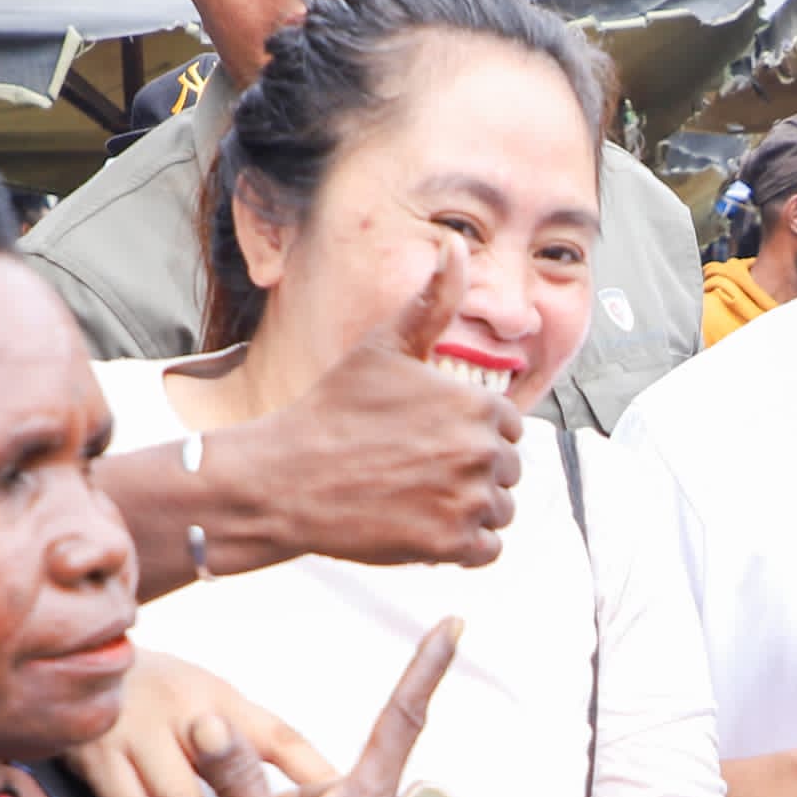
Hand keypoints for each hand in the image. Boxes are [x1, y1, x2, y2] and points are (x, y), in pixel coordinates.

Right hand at [65, 652, 335, 796]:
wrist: (79, 655)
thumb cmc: (164, 691)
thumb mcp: (214, 699)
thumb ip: (257, 740)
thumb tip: (323, 785)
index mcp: (220, 699)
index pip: (281, 737)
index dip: (315, 774)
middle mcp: (182, 711)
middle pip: (234, 780)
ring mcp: (136, 730)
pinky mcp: (94, 750)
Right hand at [248, 238, 521, 568]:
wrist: (288, 478)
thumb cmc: (334, 410)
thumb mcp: (385, 346)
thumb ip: (434, 301)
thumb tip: (457, 245)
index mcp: (478, 405)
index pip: (508, 427)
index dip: (470, 433)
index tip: (427, 437)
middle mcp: (482, 453)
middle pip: (507, 471)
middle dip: (472, 472)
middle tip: (416, 469)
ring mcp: (468, 502)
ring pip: (499, 511)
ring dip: (469, 510)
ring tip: (418, 497)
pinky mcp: (452, 546)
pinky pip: (487, 552)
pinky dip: (462, 546)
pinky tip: (424, 525)